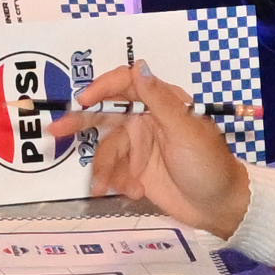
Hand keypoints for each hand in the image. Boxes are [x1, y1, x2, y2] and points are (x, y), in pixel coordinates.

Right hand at [74, 62, 249, 233]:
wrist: (219, 207)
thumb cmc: (208, 164)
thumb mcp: (185, 131)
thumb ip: (159, 100)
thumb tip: (139, 67)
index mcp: (162, 103)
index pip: (126, 85)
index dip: (102, 88)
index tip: (83, 101)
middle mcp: (147, 120)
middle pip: (106, 115)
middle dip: (81, 123)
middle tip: (55, 131)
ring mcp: (140, 147)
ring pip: (107, 150)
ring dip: (104, 168)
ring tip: (103, 188)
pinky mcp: (135, 171)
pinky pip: (113, 171)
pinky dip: (116, 182)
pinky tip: (133, 194)